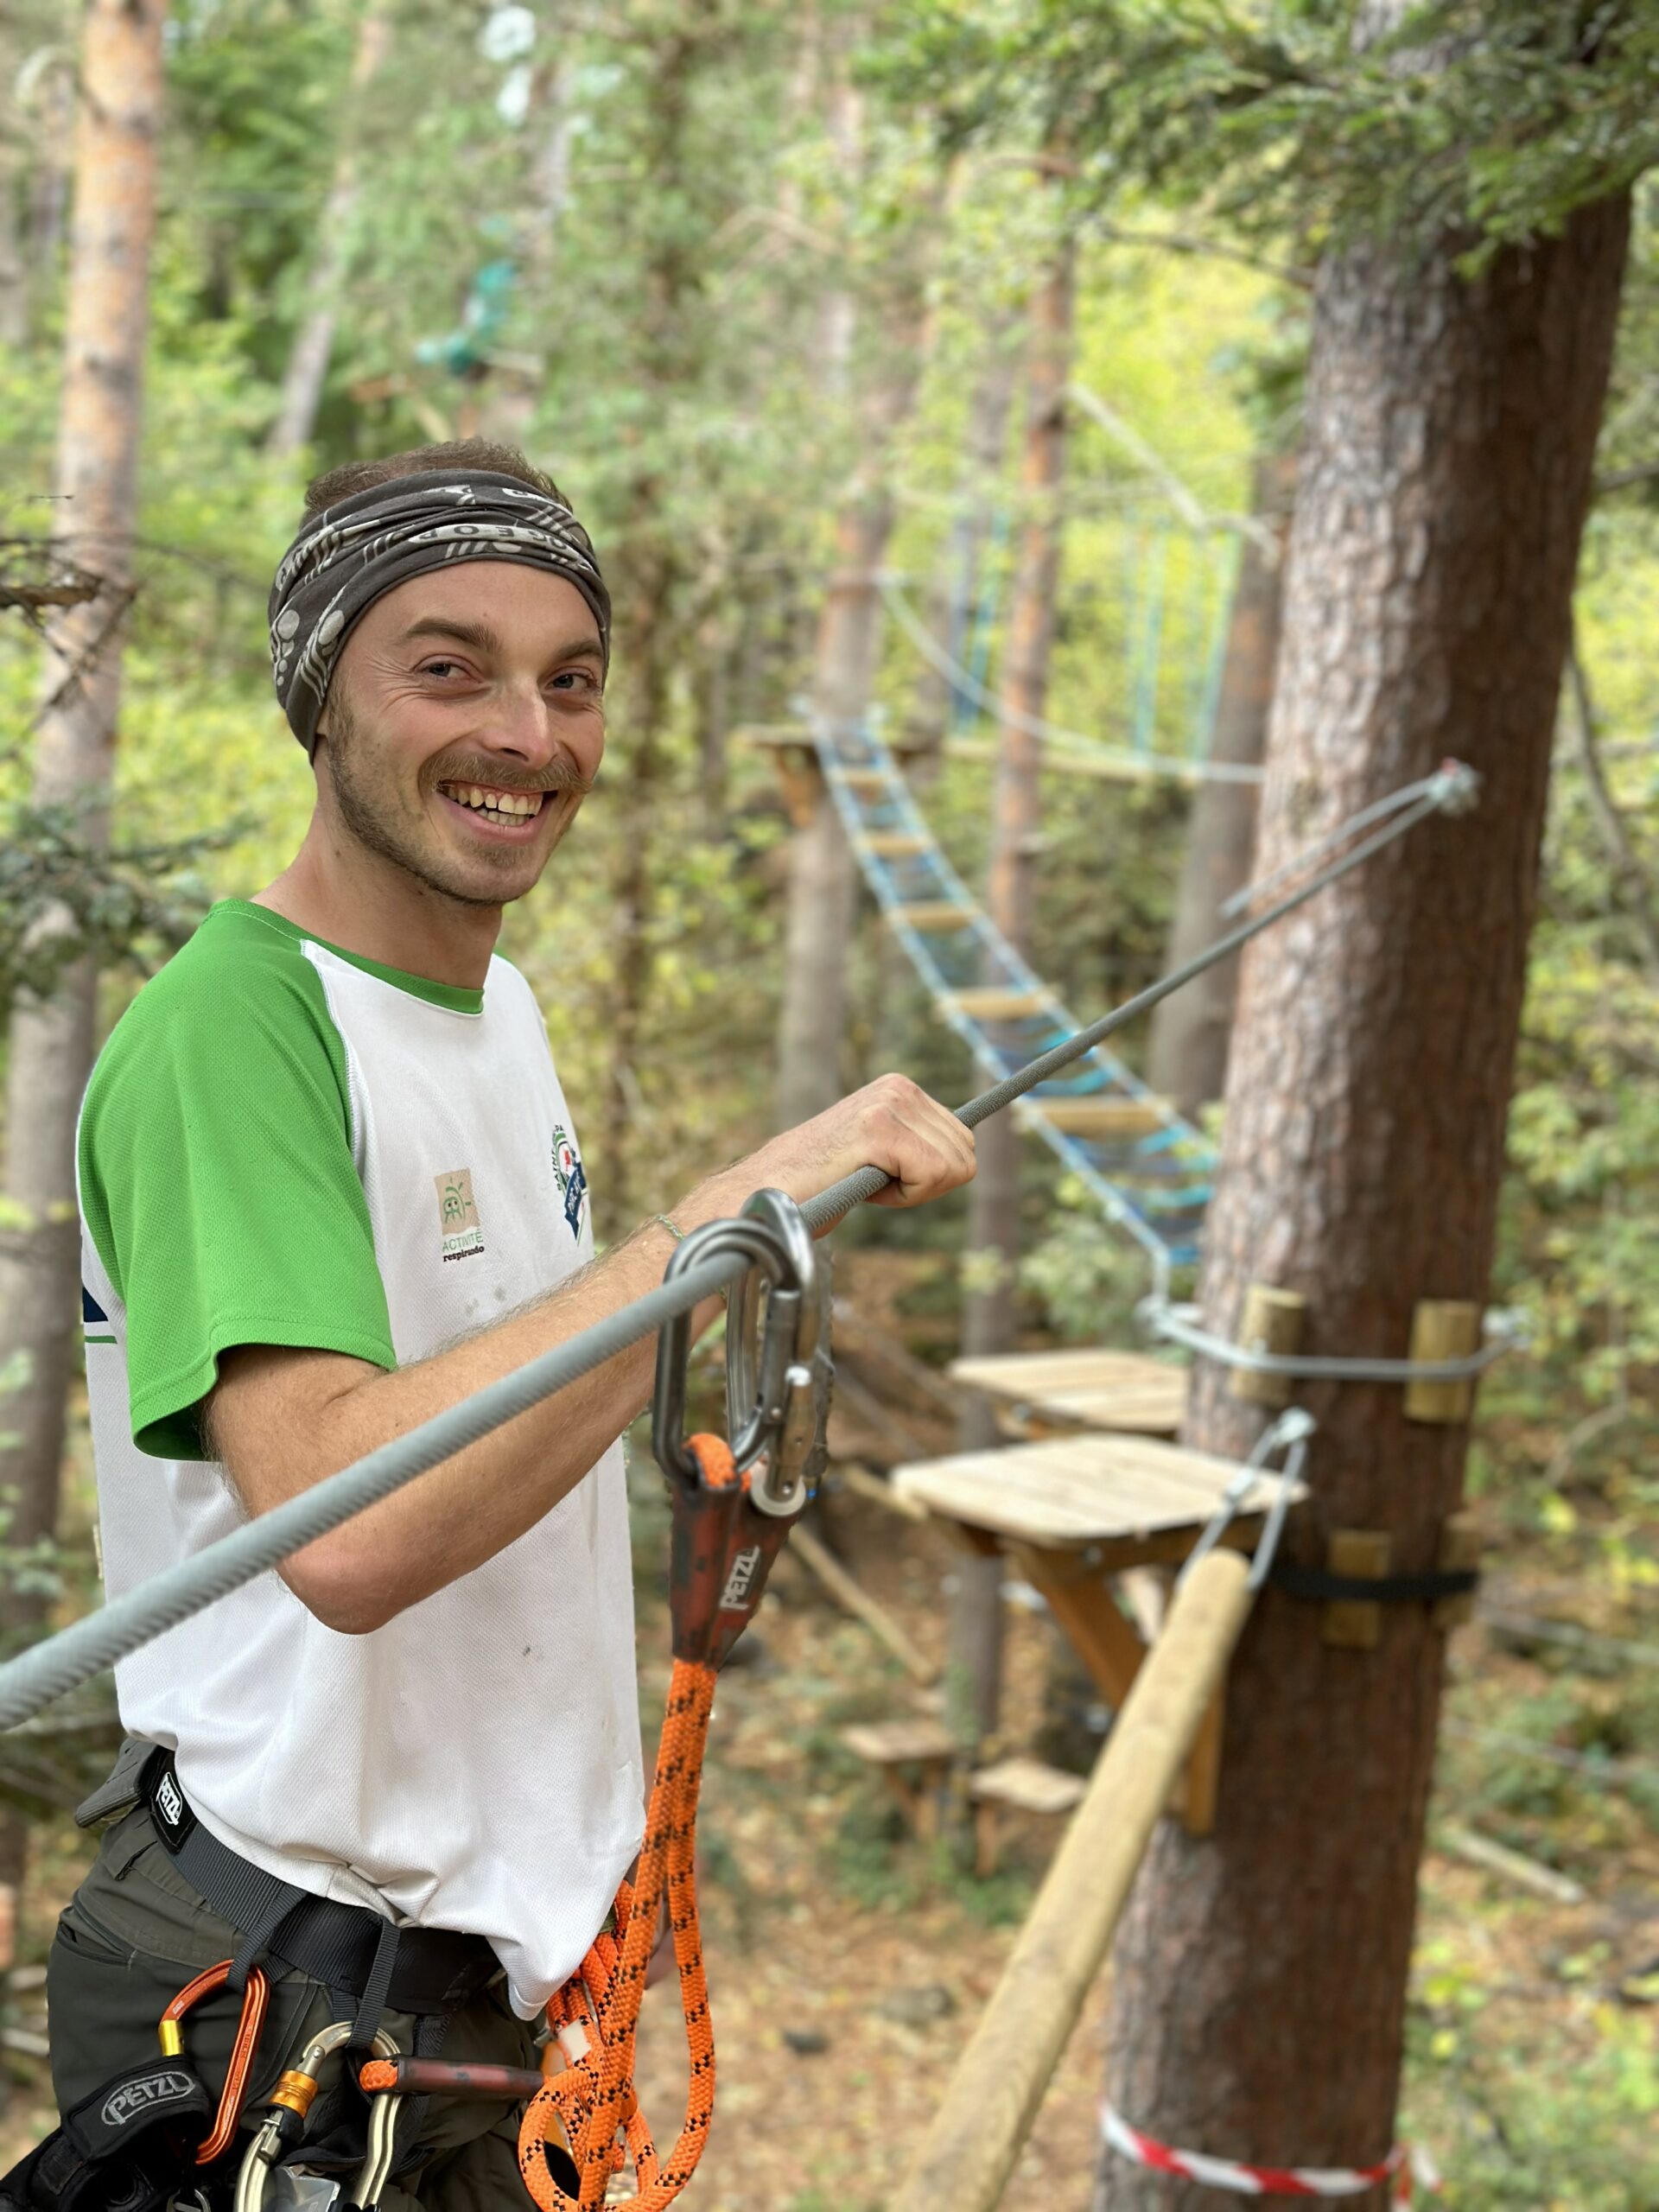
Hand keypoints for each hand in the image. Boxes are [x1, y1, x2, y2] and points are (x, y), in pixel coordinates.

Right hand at [677, 1074, 974, 1229]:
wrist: (767, 1193)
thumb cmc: (822, 1183)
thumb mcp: (881, 1152)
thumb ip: (918, 1144)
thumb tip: (968, 1156)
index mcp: (900, 1088)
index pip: (963, 1139)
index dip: (931, 1175)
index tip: (888, 1176)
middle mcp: (898, 1088)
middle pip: (965, 1154)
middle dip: (927, 1183)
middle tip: (876, 1182)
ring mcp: (889, 1105)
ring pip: (952, 1167)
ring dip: (912, 1190)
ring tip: (866, 1181)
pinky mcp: (879, 1130)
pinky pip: (931, 1176)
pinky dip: (902, 1196)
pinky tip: (864, 1187)